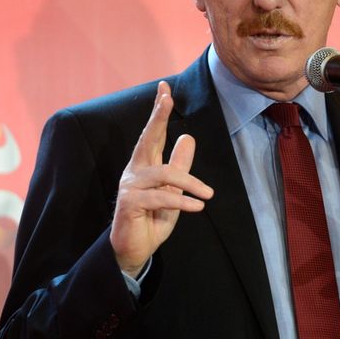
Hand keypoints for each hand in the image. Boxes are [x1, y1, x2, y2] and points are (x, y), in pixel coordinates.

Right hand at [110, 81, 213, 276]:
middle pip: (147, 138)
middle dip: (157, 117)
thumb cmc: (152, 219)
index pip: (152, 134)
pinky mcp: (130, 204)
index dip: (158, 111)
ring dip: (190, 183)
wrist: (135, 250)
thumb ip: (180, 165)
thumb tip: (189, 137)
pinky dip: (182, 201)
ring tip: (208, 194)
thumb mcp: (174, 191)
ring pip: (163, 174)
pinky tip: (197, 206)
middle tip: (167, 97)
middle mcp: (135, 171)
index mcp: (145, 165)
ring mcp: (130, 187)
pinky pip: (161, 197)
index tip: (165, 88)